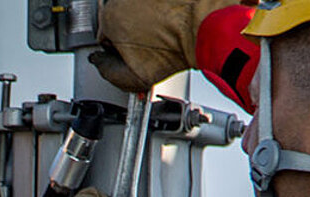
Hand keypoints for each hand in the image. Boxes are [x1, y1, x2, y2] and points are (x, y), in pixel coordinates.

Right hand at [94, 0, 247, 90]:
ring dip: (149, 20)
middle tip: (152, 48)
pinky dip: (166, 10)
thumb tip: (102, 64)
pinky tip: (175, 22)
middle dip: (134, 34)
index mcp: (111, 17)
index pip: (106, 38)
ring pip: (140, 9)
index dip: (119, 52)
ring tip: (166, 34)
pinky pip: (160, 4)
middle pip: (122, 20)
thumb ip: (108, 73)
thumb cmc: (177, 47)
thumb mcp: (134, 77)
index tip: (133, 58)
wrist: (207, 27)